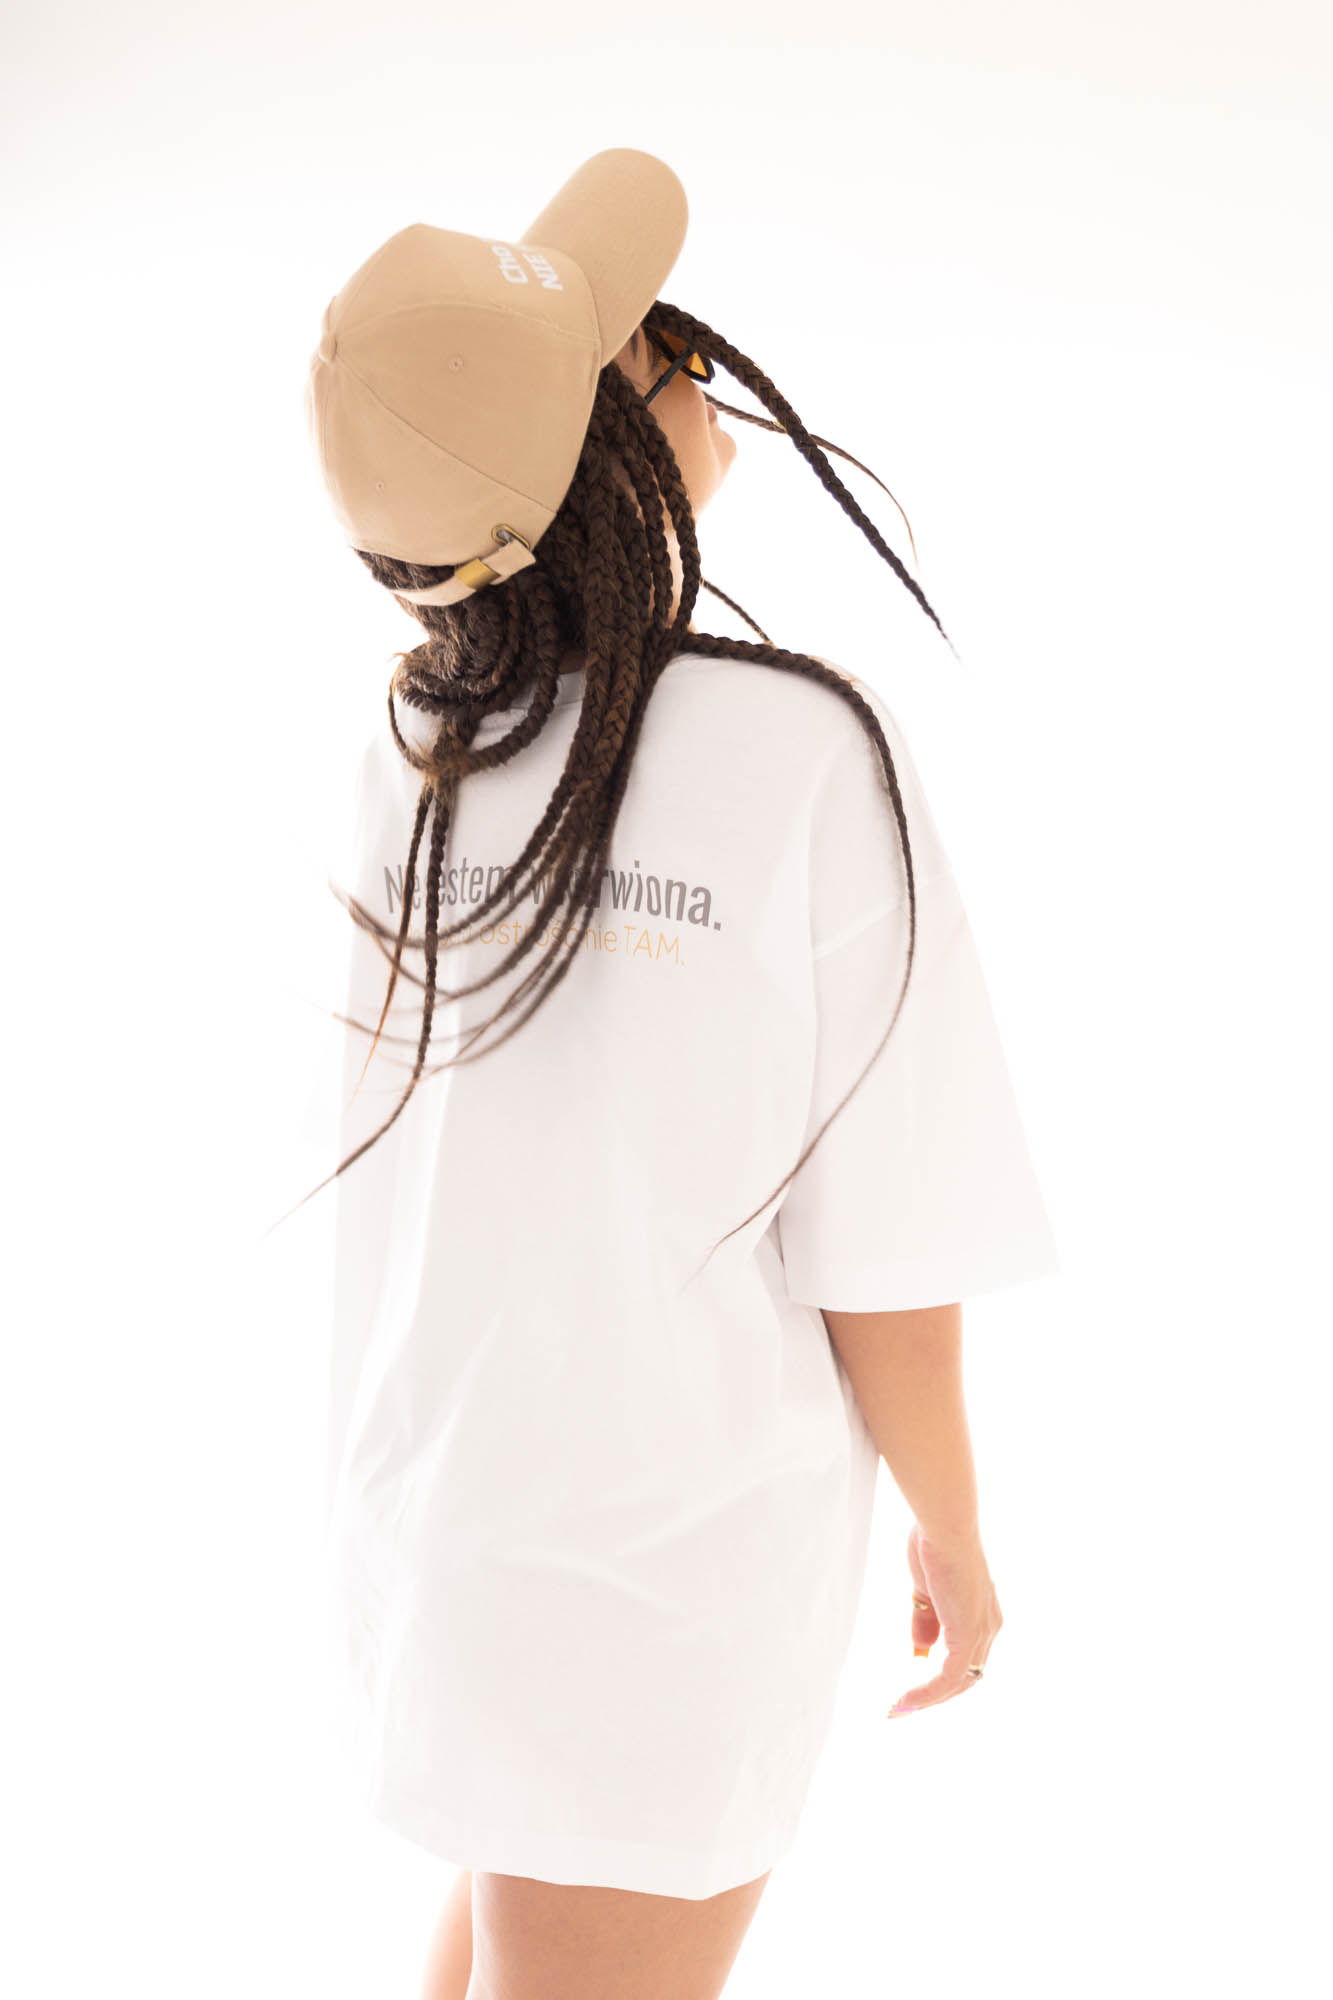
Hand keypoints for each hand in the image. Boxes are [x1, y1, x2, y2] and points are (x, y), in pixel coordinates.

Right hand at [887, 1520, 1002, 1717]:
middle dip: (934, 1695)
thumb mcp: (926, 1589)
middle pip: (966, 1676)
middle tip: (904, 1706)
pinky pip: (949, 1677)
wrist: (945, 1525)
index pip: (966, 1656)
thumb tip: (920, 1651)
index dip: (942, 1674)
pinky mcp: (968, 1634)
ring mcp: (982, 1631)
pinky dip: (928, 1693)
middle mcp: (989, 1626)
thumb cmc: (934, 1543)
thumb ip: (926, 1620)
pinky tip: (906, 1699)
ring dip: (928, 1700)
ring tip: (899, 1709)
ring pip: (958, 1682)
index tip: (913, 1684)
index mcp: (982, 1612)